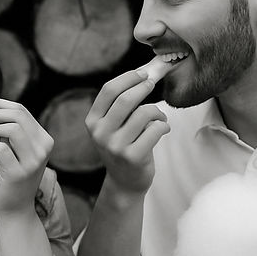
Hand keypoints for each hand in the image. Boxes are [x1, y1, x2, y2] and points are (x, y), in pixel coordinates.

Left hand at [0, 95, 53, 215]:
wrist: (15, 208)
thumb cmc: (12, 176)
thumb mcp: (16, 150)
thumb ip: (8, 130)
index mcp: (45, 140)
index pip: (23, 111)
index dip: (0, 103)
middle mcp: (43, 149)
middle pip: (18, 116)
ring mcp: (32, 162)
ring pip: (13, 128)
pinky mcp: (18, 173)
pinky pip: (1, 148)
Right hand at [84, 69, 169, 195]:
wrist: (125, 182)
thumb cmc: (123, 147)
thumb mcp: (111, 127)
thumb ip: (119, 105)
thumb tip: (143, 75)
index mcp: (92, 122)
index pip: (108, 90)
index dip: (128, 78)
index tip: (142, 73)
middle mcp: (100, 134)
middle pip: (126, 99)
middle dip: (144, 87)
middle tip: (153, 84)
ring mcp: (116, 147)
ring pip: (144, 113)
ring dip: (157, 111)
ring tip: (160, 117)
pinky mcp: (133, 157)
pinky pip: (155, 129)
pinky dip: (164, 125)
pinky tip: (162, 129)